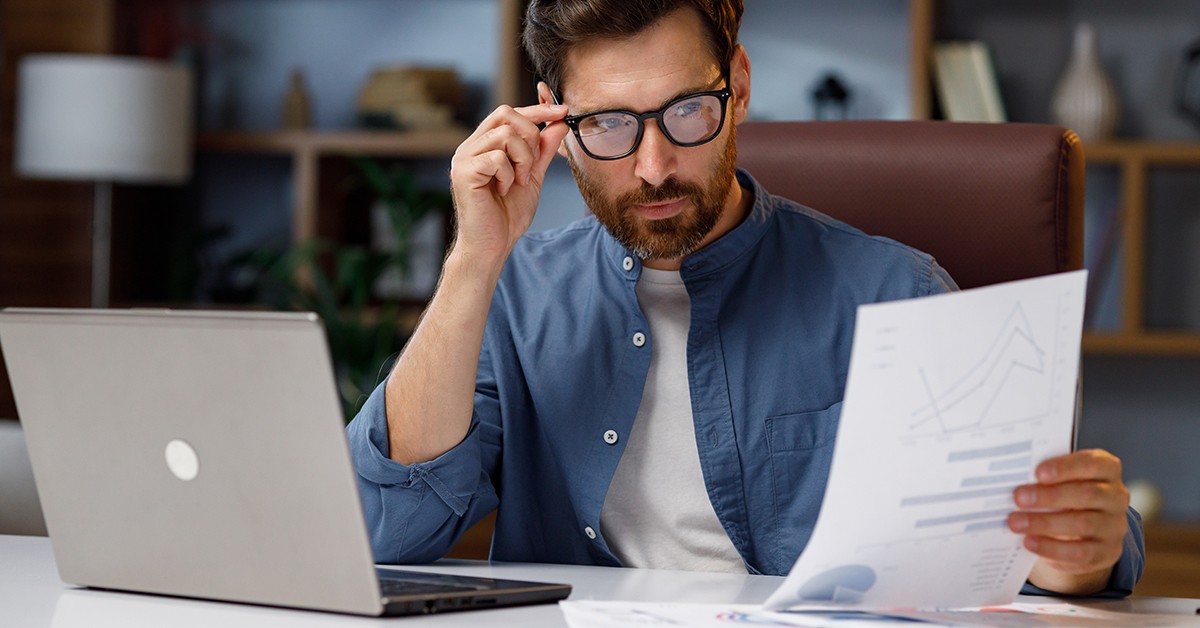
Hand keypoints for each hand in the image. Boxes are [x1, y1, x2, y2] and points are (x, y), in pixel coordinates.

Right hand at [448, 102, 569, 267]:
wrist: (492, 245)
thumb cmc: (507, 215)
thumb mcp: (532, 176)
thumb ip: (543, 150)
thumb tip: (559, 123)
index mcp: (483, 144)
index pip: (508, 113)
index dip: (537, 109)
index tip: (562, 112)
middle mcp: (470, 146)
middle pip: (505, 113)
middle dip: (530, 136)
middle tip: (531, 166)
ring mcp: (464, 158)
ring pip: (505, 135)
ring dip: (523, 159)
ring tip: (518, 182)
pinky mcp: (463, 172)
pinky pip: (497, 157)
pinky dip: (509, 174)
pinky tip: (504, 190)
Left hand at [1008, 449, 1130, 594]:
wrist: (1083, 531)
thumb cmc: (1064, 494)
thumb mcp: (1059, 481)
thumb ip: (1044, 477)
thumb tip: (1010, 474)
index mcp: (1106, 470)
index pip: (1092, 464)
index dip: (1065, 467)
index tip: (1038, 473)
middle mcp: (1115, 497)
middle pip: (1087, 494)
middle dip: (1049, 496)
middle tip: (1018, 498)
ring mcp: (1114, 526)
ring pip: (1083, 524)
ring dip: (1045, 524)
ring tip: (1016, 523)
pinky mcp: (1106, 552)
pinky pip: (1081, 553)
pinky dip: (1052, 548)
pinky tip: (1030, 543)